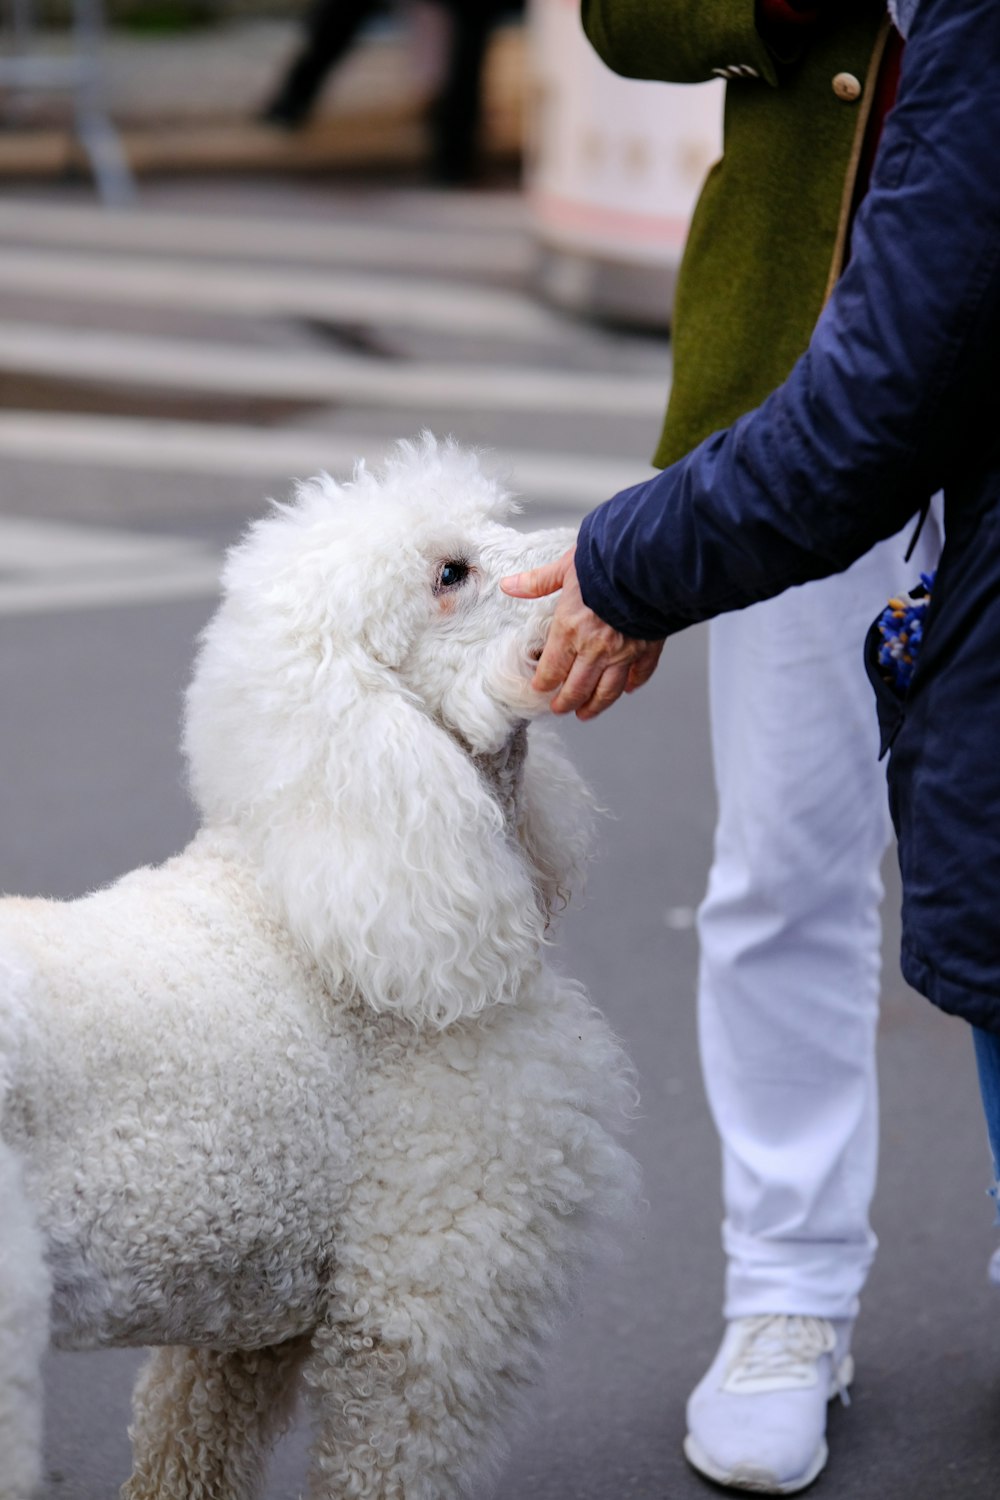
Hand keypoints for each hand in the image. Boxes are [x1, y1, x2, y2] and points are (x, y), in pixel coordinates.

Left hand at [501, 548, 663, 719]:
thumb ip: (538, 582)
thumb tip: (510, 585)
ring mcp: (623, 652)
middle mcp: (595, 648)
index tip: (540, 690)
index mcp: (570, 630)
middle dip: (565, 703)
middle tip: (560, 708)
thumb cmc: (606, 562)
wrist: (646, 563)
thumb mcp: (565, 568)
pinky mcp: (647, 648)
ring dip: (595, 706)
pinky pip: (640, 674)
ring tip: (586, 713)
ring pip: (607, 691)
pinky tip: (628, 689)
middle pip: (577, 688)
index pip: (551, 669)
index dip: (544, 684)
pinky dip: (633, 684)